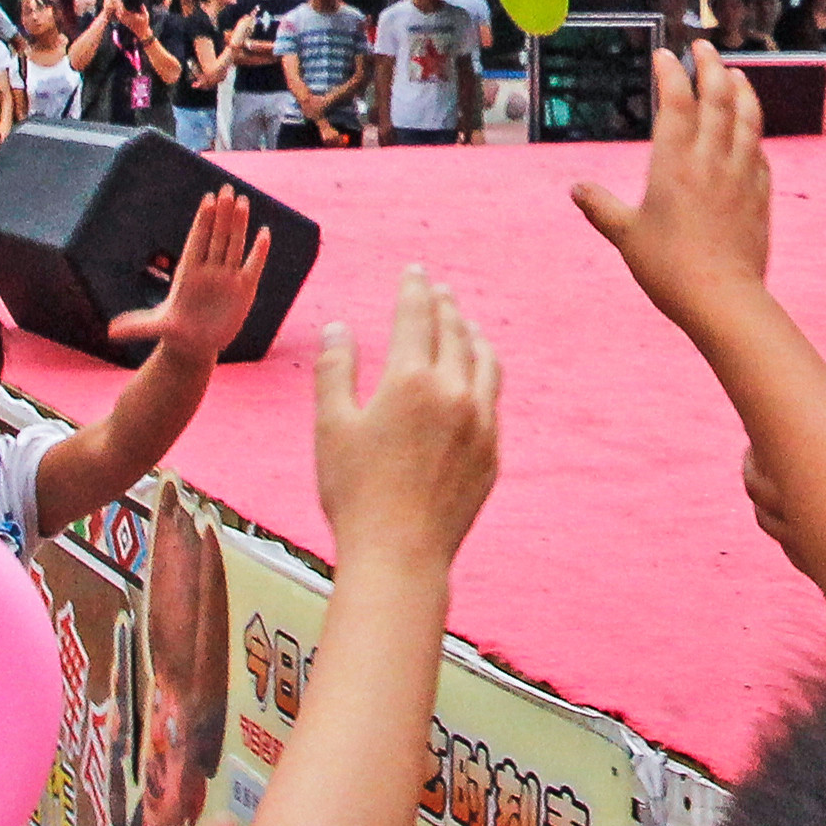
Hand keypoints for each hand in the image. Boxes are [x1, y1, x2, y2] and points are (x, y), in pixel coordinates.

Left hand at [106, 188, 270, 363]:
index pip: (196, 241)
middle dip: (221, 213)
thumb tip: (110, 331)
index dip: (202, 221)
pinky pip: (253, 266)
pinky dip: (259, 251)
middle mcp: (208, 270)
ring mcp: (227, 277)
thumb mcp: (156, 327)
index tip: (207, 200)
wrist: (195, 344)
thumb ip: (136, 326)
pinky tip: (264, 233)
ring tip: (242, 201)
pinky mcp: (244, 289)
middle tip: (226, 188)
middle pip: (216, 236)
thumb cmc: (175, 330)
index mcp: (188, 272)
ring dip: (239, 224)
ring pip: (234, 245)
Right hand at [313, 266, 500, 568]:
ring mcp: (480, 423)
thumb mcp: (331, 426)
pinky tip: (476, 378)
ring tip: (464, 324)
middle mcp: (454, 393)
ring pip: (485, 362)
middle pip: (454, 333)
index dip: (414, 289)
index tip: (415, 270)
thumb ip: (336, 370)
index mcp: (410, 380)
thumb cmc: (355, 492)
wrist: (400, 554)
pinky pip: (494, 399)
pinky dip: (485, 375)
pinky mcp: (493, 453)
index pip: (416, 317)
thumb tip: (339, 328)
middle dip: (444, 306)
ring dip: (473, 335)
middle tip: (439, 290)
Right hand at [567, 44, 769, 322]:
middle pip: (718, 97)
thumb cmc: (668, 269)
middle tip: (704, 47)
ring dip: (742, 89)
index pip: (676, 102)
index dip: (672, 73)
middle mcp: (711, 160)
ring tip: (736, 74)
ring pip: (747, 117)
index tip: (666, 55)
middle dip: (711, 66)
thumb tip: (576, 188)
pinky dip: (754, 130)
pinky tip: (750, 129)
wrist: (722, 299)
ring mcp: (741, 175)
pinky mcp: (760, 194)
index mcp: (674, 164)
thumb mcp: (624, 236)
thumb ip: (600, 206)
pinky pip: (759, 151)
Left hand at [744, 383, 825, 559]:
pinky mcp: (810, 566)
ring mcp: (802, 548)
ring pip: (763, 513)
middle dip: (755, 459)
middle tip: (764, 439)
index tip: (768, 422)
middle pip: (756, 485)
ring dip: (762, 488)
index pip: (770, 459)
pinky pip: (780, 537)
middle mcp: (801, 523)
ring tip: (773, 466)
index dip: (762, 439)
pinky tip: (793, 504)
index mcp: (822, 492)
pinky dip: (776, 516)